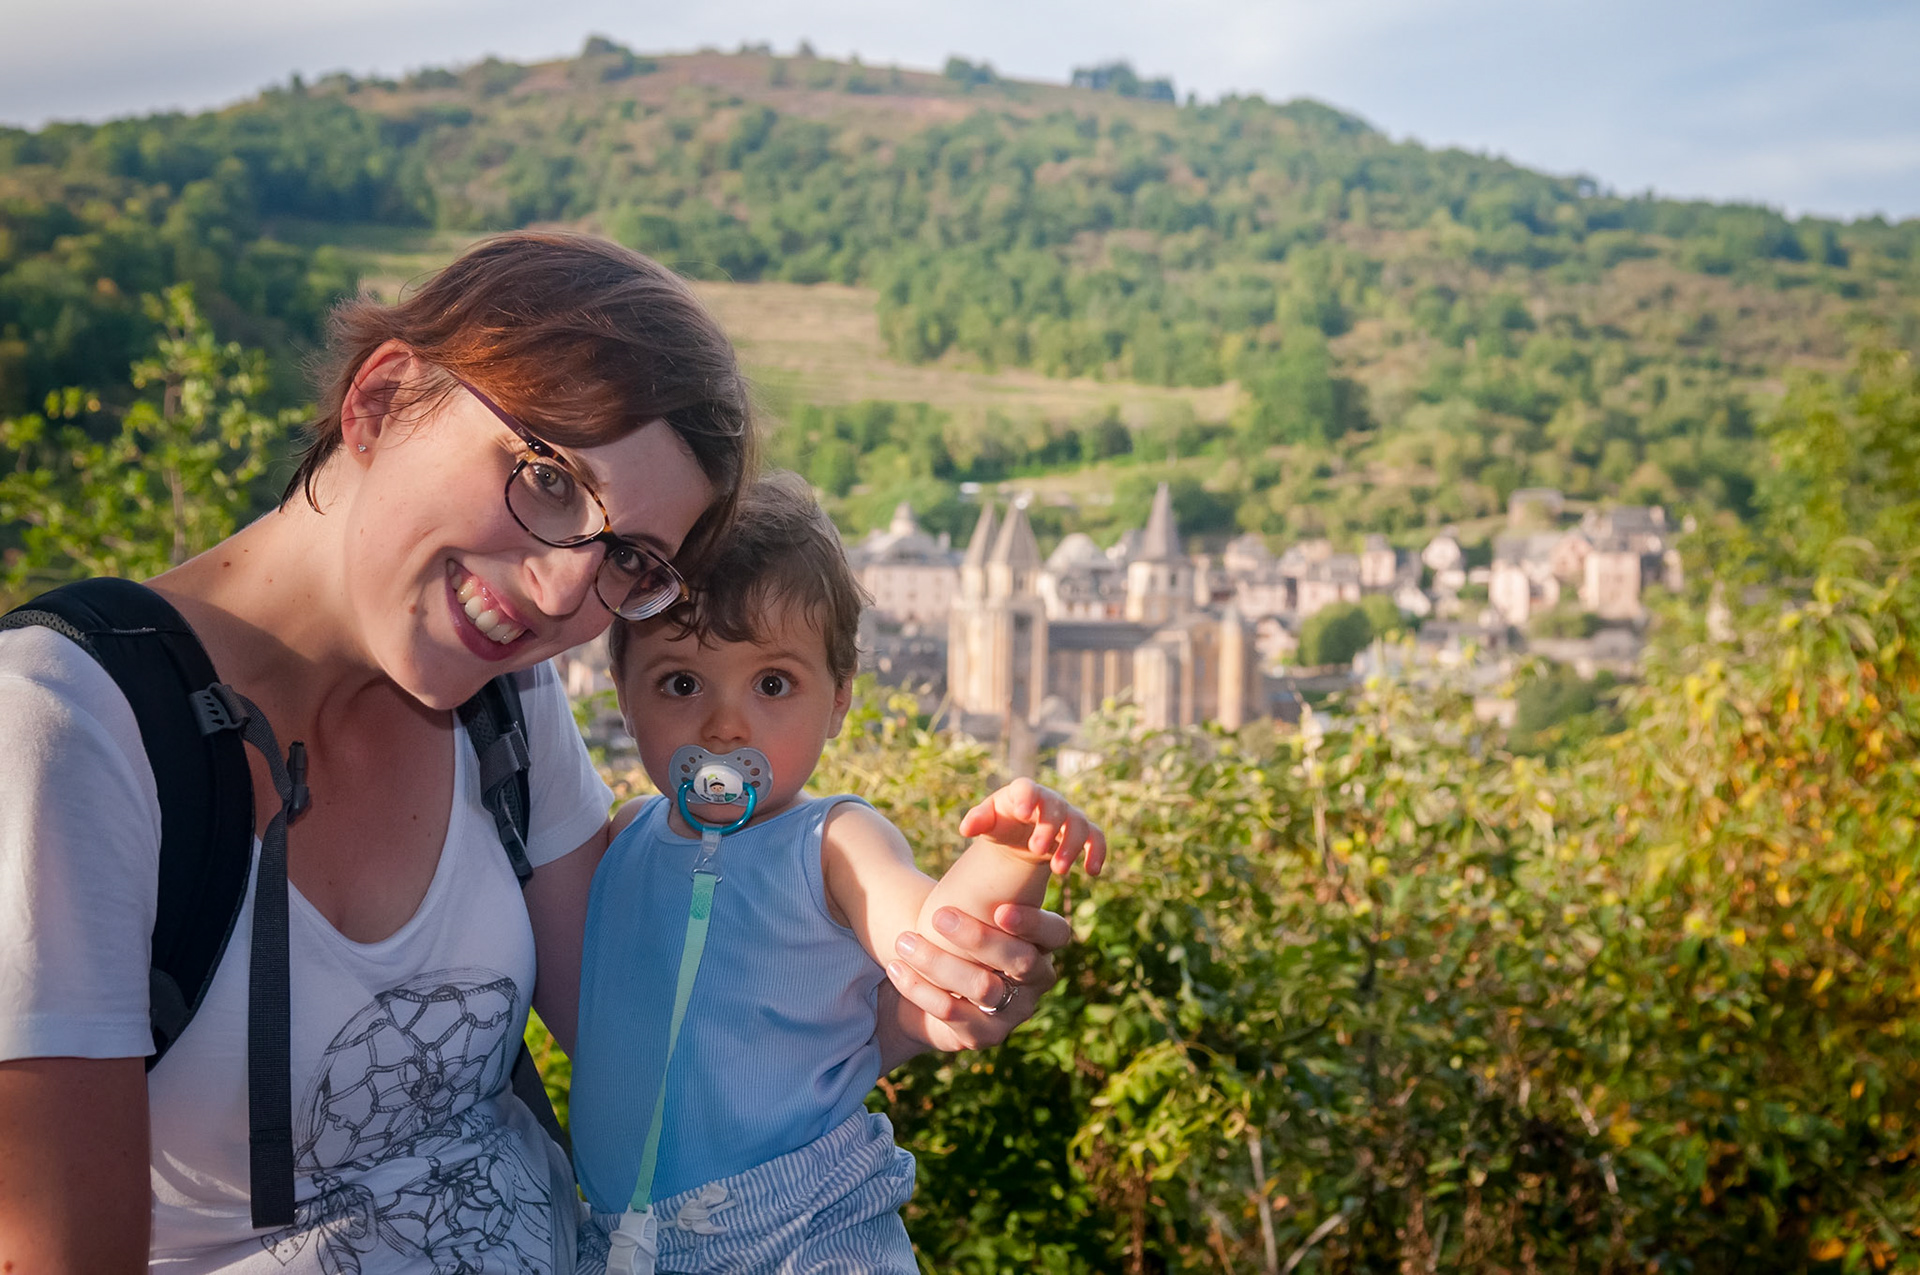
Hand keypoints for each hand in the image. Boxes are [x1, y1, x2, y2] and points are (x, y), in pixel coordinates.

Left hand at [880, 902, 1072, 1059]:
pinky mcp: (984, 1035)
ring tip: (904, 941)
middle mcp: (1035, 980)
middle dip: (978, 937)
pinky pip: (954, 1013)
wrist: (924, 990)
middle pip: (1020, 961)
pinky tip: (896, 968)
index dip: (1033, 923)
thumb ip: (983, 884)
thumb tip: (982, 825)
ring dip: (939, 961)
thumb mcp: (969, 909)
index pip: (1055, 934)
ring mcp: (1013, 1012)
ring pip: (984, 987)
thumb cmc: (953, 938)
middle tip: (939, 915)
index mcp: (1042, 944)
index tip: (1000, 909)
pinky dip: (921, 988)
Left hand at [957, 778, 1107, 878]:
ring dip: (1071, 846)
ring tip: (1058, 870)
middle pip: (1056, 807)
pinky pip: (1096, 838)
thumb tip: (965, 828)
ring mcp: (1067, 816)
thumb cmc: (1000, 823)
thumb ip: (977, 821)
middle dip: (1048, 828)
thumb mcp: (986, 822)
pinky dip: (1097, 852)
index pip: (1027, 788)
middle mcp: (1049, 801)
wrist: (1018, 835)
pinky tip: (1093, 872)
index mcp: (1022, 793)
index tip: (1023, 813)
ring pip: (1078, 824)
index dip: (1028, 797)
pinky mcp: (1082, 833)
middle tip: (1036, 850)